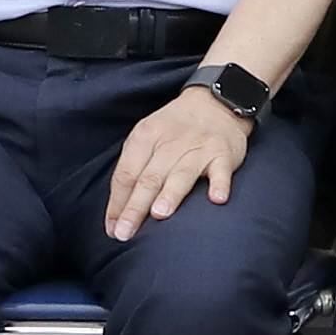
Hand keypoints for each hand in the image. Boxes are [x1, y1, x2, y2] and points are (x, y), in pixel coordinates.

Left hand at [105, 82, 251, 237]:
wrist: (215, 102)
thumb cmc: (174, 129)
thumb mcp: (147, 138)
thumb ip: (133, 171)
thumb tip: (116, 215)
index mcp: (145, 136)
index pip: (126, 173)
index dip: (117, 203)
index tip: (112, 229)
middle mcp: (170, 142)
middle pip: (149, 177)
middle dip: (135, 207)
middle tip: (125, 232)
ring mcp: (198, 147)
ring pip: (182, 173)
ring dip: (170, 194)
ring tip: (159, 214)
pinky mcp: (223, 153)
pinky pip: (221, 170)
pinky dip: (220, 184)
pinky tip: (217, 199)